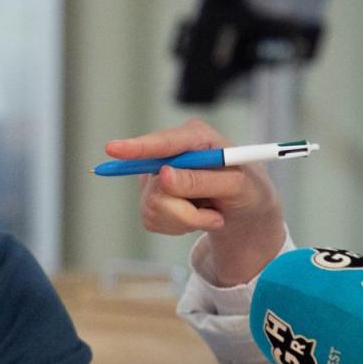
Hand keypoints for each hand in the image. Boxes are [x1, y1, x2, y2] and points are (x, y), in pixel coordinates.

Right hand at [106, 118, 286, 285]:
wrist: (246, 214)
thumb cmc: (249, 191)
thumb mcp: (238, 187)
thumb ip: (202, 180)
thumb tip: (163, 175)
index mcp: (196, 137)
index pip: (164, 142)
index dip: (138, 146)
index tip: (113, 148)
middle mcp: (171, 152)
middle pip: (156, 183)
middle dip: (184, 208)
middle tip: (214, 216)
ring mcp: (157, 174)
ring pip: (152, 205)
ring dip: (186, 219)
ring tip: (210, 215)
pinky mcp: (152, 197)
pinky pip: (151, 218)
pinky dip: (178, 226)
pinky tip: (195, 217)